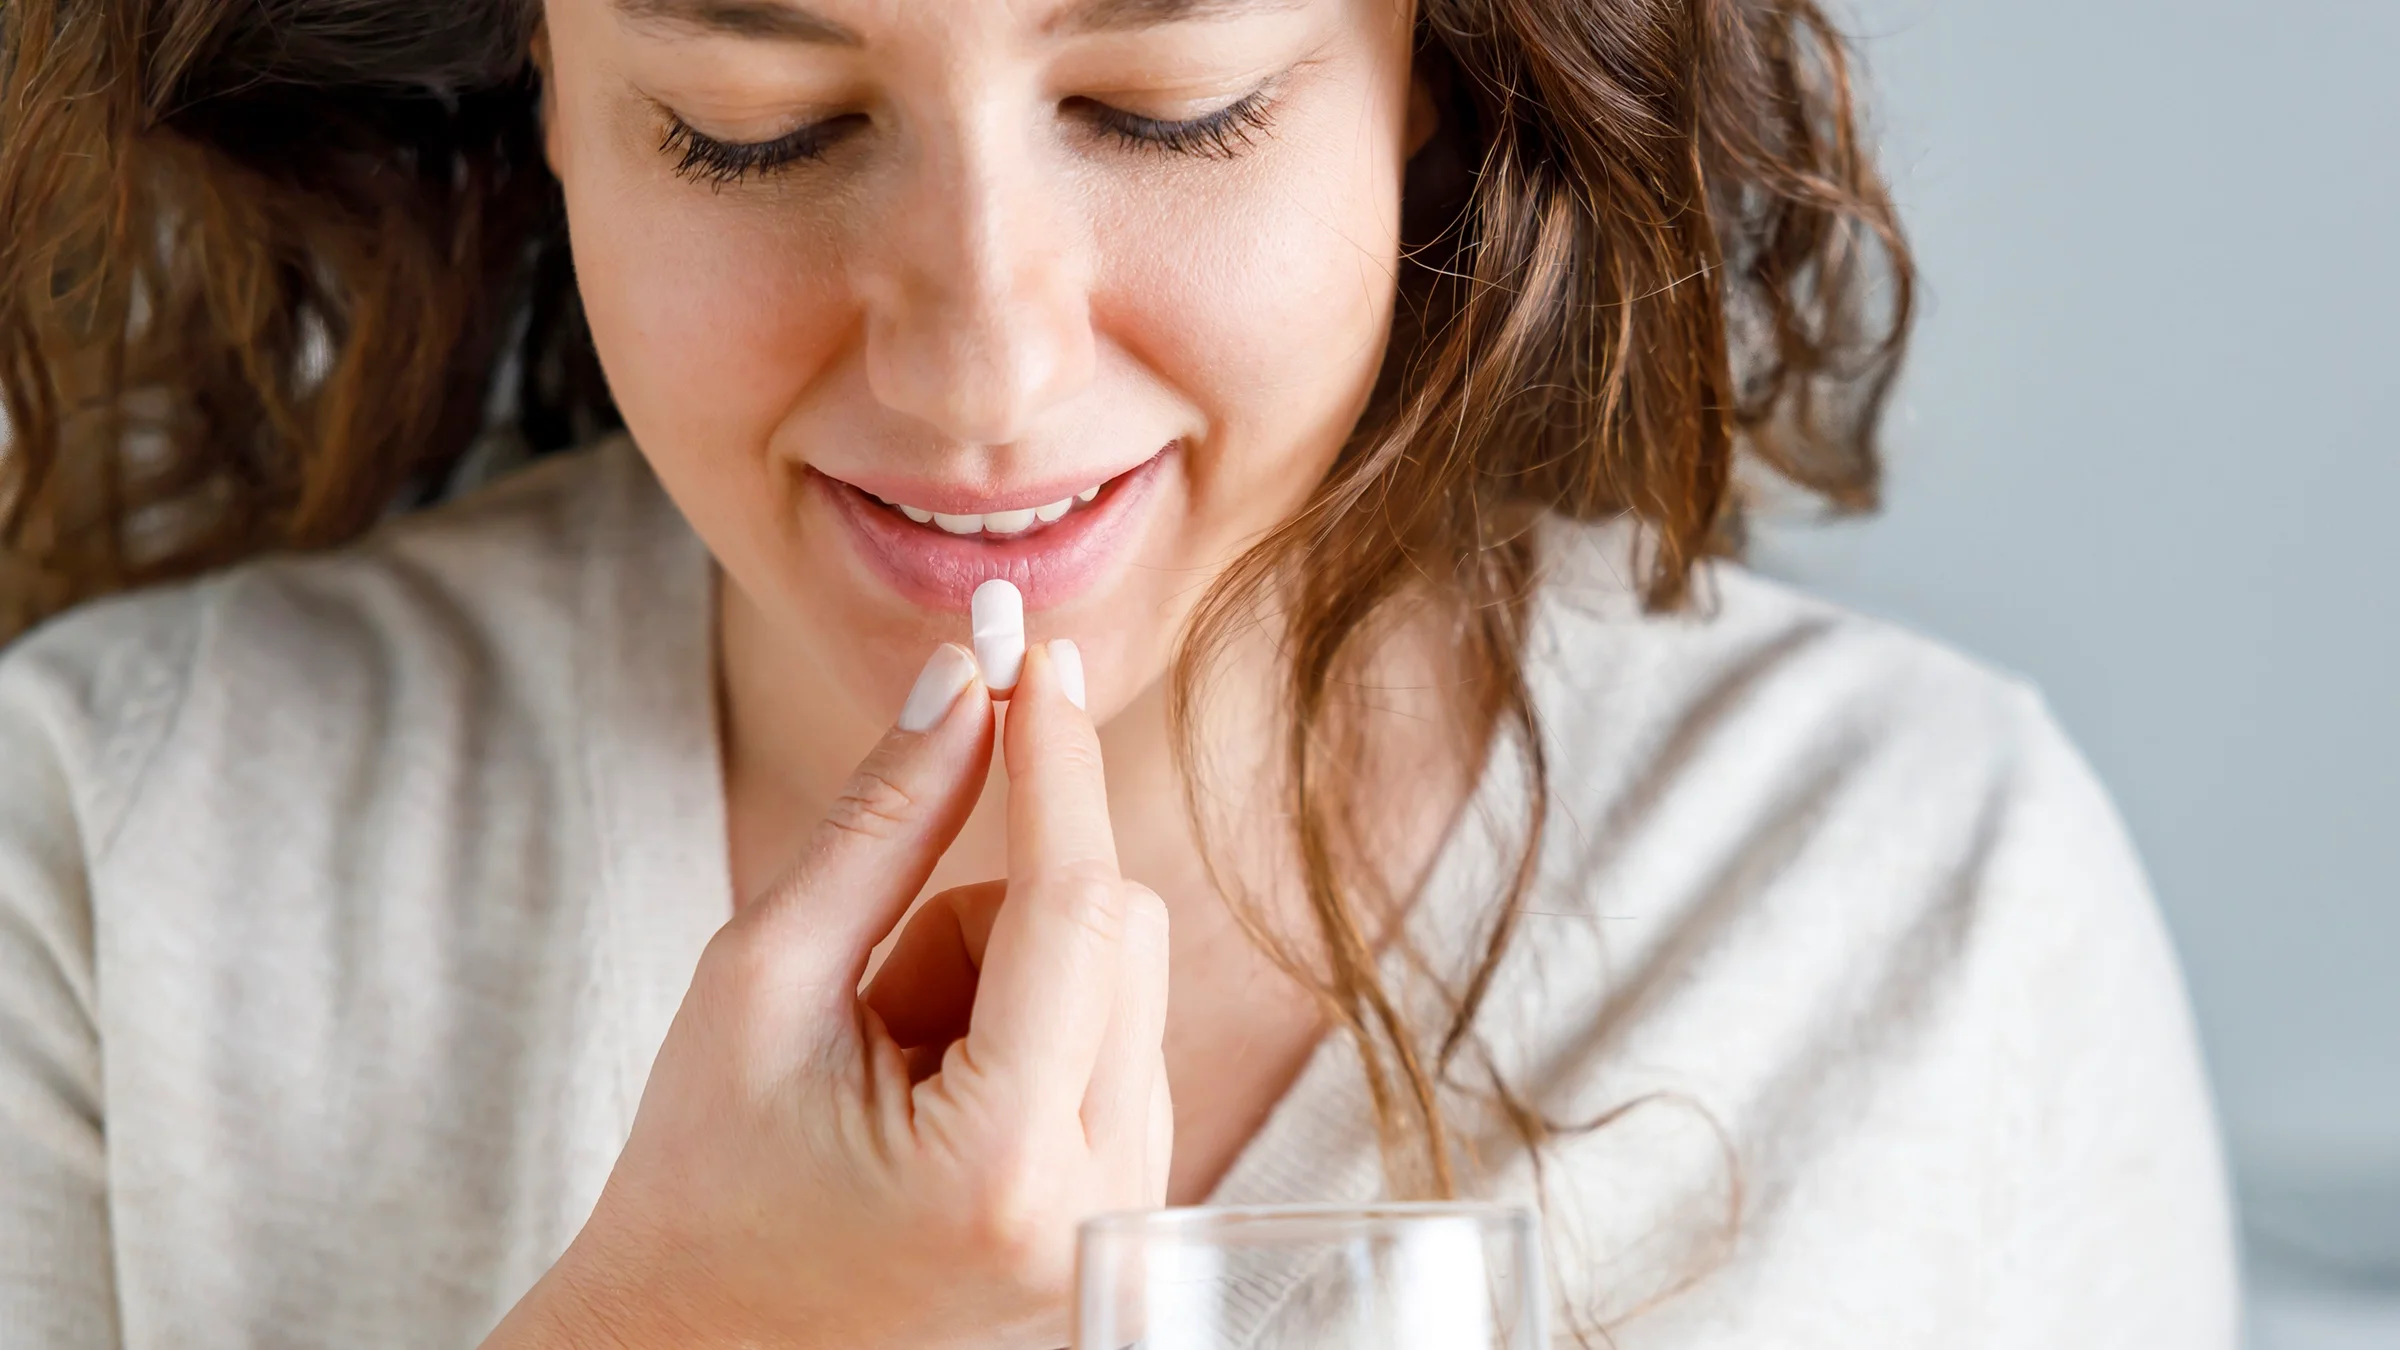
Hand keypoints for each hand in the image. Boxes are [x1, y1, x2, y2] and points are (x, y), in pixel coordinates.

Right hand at [486, 641, 1172, 1349]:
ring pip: (1121, 971)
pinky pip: (1117, 1034)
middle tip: (873, 988)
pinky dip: (1031, 1022)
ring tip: (890, 1067)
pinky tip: (934, 1102)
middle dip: (994, 904)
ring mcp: (1127, 1218)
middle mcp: (1098, 1202)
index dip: (1054, 758)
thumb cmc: (697, 1185)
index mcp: (1000, 1161)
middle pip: (1117, 925)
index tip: (1036, 650)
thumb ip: (878, 824)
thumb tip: (963, 677)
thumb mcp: (758, 981)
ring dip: (1006, 972)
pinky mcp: (1129, 1209)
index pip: (1074, 904)